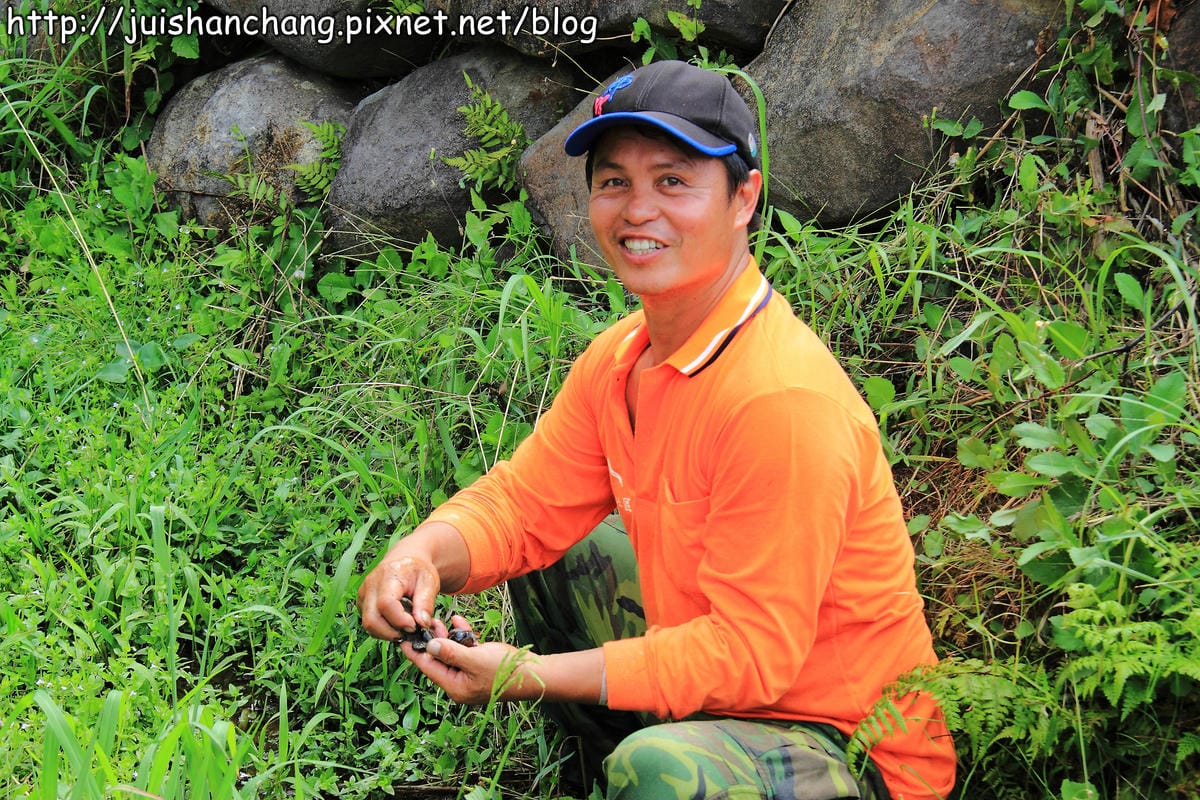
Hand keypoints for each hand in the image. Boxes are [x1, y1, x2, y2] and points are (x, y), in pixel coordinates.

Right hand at [357, 521, 471, 640]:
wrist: (405, 560)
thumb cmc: (418, 570)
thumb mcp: (429, 581)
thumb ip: (426, 602)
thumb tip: (422, 624)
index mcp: (389, 575)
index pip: (386, 604)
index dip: (399, 620)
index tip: (414, 625)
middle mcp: (371, 585)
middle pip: (371, 619)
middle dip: (391, 633)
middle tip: (410, 631)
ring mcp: (363, 595)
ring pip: (367, 625)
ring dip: (387, 633)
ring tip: (404, 627)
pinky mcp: (362, 603)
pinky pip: (368, 624)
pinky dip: (382, 630)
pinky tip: (396, 624)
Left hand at [400, 616, 538, 704]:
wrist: (533, 674)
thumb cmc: (505, 670)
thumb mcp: (474, 659)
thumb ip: (450, 652)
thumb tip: (429, 645)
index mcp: (455, 686)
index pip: (428, 667)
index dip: (415, 652)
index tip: (402, 639)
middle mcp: (459, 682)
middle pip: (438, 659)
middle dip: (432, 640)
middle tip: (424, 621)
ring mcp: (470, 674)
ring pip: (451, 653)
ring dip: (447, 636)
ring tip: (440, 620)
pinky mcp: (480, 665)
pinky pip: (465, 650)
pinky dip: (462, 637)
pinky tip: (459, 623)